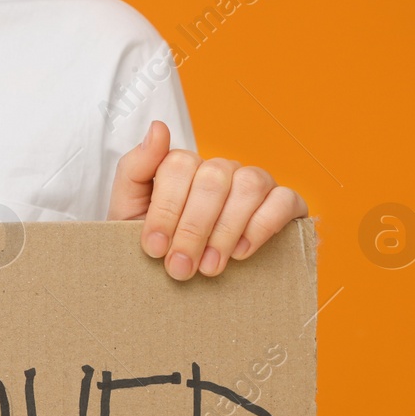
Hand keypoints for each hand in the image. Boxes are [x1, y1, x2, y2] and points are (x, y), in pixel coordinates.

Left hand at [108, 120, 306, 280]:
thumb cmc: (159, 246)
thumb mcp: (128, 211)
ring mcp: (255, 184)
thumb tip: (158, 128)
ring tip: (209, 267)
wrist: (181, 287)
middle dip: (193, 228)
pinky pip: (284, 200)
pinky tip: (241, 252)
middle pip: (213, 179)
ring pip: (249, 185)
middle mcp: (221, 170)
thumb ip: (134, 168)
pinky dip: (262, 226)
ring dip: (226, 230)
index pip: (179, 166)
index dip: (166, 209)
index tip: (154, 248)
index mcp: (185, 167)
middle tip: (181, 267)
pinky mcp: (285, 204)